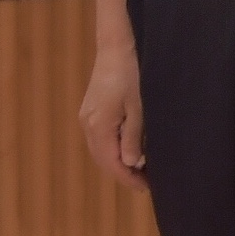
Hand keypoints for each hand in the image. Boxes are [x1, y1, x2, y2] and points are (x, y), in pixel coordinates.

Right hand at [77, 39, 145, 190]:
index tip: (147, 188)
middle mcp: (88, 124)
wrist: (118, 47)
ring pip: (100, 149)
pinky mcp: (91, 109)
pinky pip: (100, 137)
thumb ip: (133, 136)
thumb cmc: (133, 74)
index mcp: (99, 126)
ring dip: (117, 162)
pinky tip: (129, 150)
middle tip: (146, 183)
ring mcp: (87, 116)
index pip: (111, 162)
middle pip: (103, 159)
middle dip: (123, 173)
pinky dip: (113, 148)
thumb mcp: (139, 107)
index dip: (128, 178)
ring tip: (140, 170)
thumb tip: (129, 163)